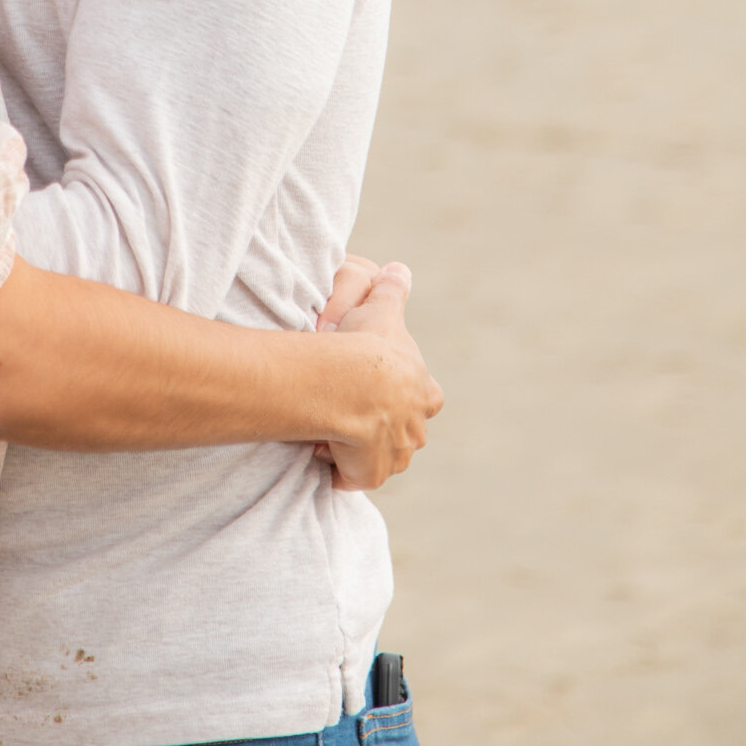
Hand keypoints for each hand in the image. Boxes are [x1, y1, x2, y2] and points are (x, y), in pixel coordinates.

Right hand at [319, 262, 443, 491]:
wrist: (352, 385)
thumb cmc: (369, 346)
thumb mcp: (382, 310)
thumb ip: (393, 291)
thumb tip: (400, 269)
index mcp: (424, 393)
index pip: (424, 398)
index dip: (405, 395)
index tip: (381, 390)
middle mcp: (416, 428)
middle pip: (403, 433)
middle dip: (382, 427)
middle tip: (351, 412)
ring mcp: (395, 455)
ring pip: (380, 457)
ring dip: (359, 449)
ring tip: (329, 429)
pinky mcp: (371, 475)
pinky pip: (354, 477)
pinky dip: (341, 469)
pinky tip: (321, 449)